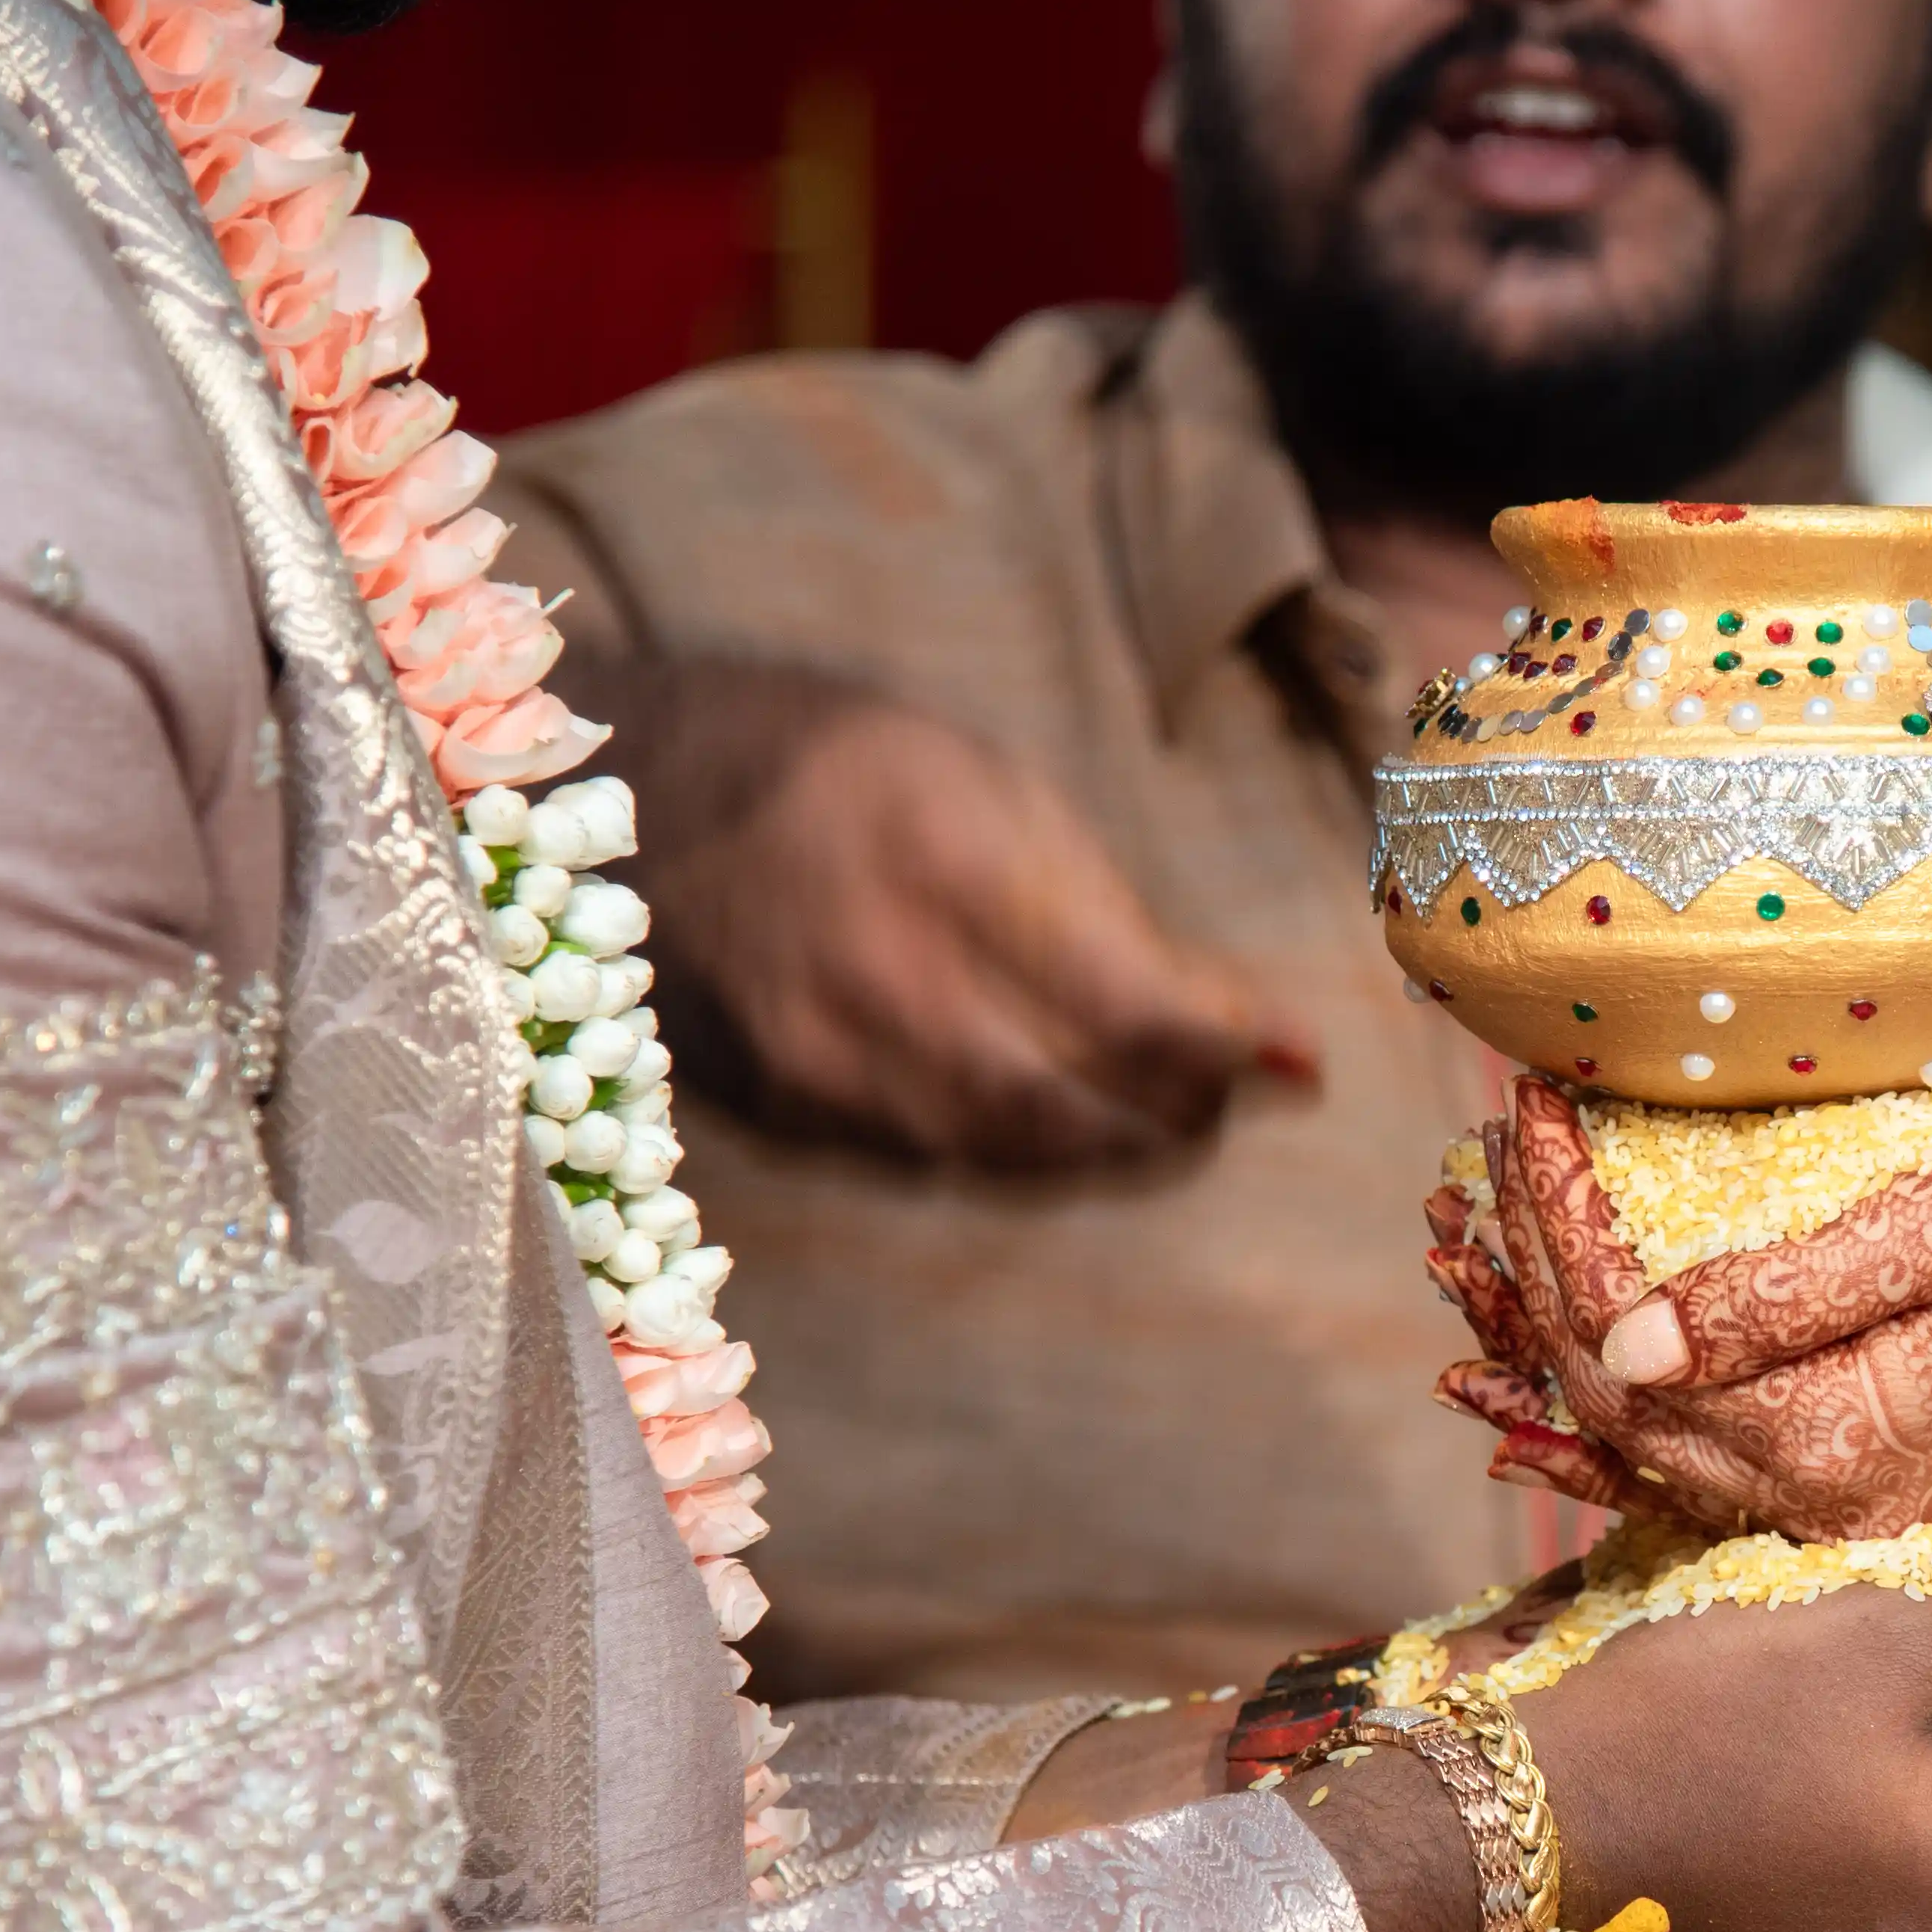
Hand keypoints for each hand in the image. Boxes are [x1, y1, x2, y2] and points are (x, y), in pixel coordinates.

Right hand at [652, 695, 1312, 1169]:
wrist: (629, 791)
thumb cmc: (846, 769)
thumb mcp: (983, 784)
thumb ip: (1117, 914)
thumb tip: (1266, 1036)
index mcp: (939, 849)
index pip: (1120, 1003)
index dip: (1222, 1054)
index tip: (1302, 1064)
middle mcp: (870, 962)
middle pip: (1068, 1100)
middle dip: (1175, 1115)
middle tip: (1231, 1096)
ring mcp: (814, 1048)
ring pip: (1005, 1150)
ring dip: (1107, 1150)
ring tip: (1165, 1114)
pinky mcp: (783, 1105)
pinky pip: (932, 1161)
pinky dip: (1017, 1153)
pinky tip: (1057, 1121)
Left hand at [1427, 1078, 1931, 1539]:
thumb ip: (1786, 1296)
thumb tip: (1623, 1340)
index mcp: (1829, 1440)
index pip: (1622, 1344)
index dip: (1554, 1224)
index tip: (1521, 1101)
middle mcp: (1818, 1499)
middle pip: (1609, 1399)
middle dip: (1532, 1266)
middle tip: (1487, 1140)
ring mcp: (1839, 1502)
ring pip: (1641, 1434)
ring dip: (1556, 1329)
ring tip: (1492, 1221)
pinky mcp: (1863, 1480)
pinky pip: (1697, 1453)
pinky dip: (1611, 1397)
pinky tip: (1557, 1356)